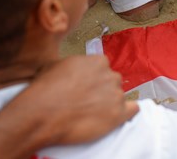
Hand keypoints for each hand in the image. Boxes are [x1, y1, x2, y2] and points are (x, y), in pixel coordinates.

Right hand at [21, 55, 137, 145]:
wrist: (43, 113)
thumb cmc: (46, 91)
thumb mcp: (55, 65)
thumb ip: (73, 65)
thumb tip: (72, 69)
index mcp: (97, 61)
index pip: (103, 68)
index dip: (95, 78)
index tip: (88, 86)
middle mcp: (110, 75)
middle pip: (113, 82)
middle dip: (103, 90)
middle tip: (88, 100)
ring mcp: (116, 94)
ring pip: (119, 96)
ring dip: (110, 103)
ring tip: (94, 112)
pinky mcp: (118, 114)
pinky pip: (133, 109)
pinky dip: (128, 112)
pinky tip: (118, 115)